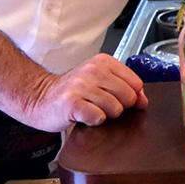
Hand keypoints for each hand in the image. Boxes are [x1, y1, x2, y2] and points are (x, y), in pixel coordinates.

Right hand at [20, 54, 147, 131]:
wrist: (40, 99)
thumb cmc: (72, 91)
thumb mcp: (100, 81)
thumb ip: (124, 87)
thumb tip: (143, 101)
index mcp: (103, 62)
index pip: (136, 83)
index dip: (133, 97)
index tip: (121, 100)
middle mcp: (93, 71)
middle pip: (128, 97)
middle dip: (119, 107)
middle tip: (102, 105)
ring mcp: (82, 86)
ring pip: (115, 108)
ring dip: (105, 115)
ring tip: (91, 109)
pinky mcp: (72, 103)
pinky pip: (98, 117)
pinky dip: (93, 121)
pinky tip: (83, 116)